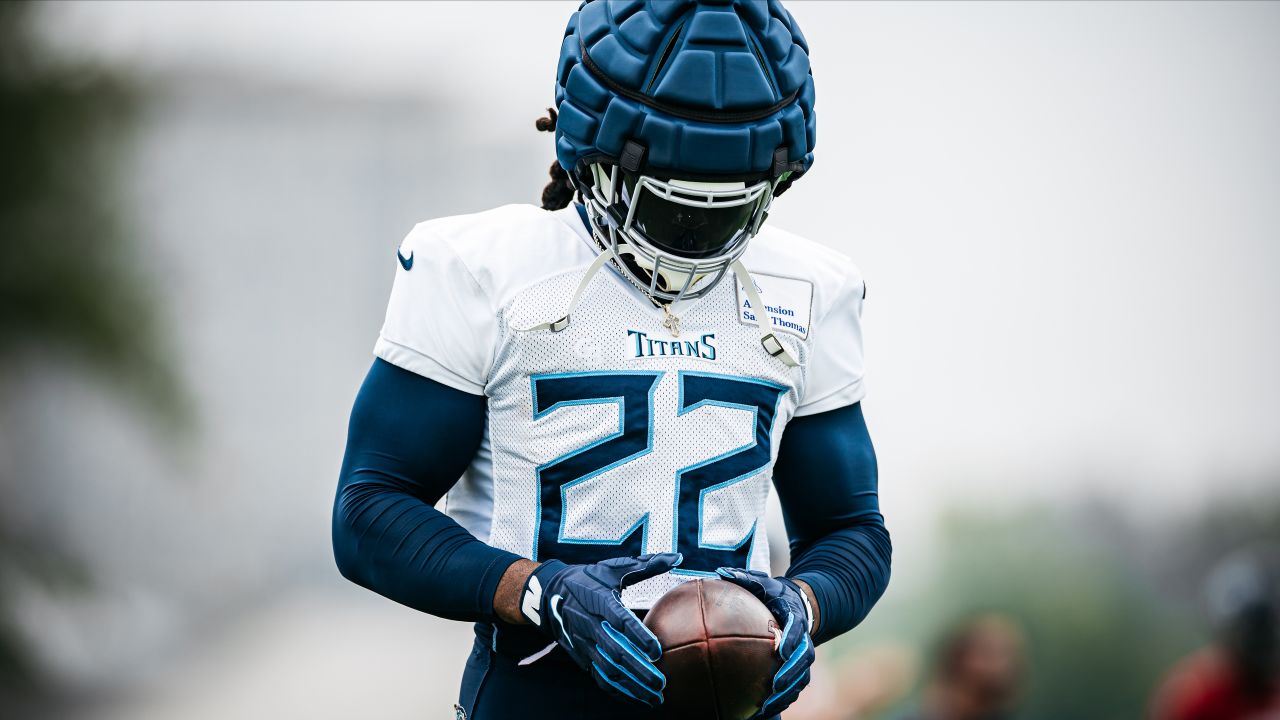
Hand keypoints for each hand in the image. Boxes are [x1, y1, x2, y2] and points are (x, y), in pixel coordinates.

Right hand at [522, 553, 681, 706]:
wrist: (549, 594)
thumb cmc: (588, 580)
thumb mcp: (613, 568)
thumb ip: (646, 565)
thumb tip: (677, 557)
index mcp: (600, 601)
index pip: (620, 621)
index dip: (638, 637)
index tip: (657, 650)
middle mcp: (591, 625)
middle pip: (615, 652)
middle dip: (638, 670)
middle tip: (661, 683)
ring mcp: (585, 644)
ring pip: (608, 670)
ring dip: (631, 687)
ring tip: (655, 697)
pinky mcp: (582, 656)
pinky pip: (600, 678)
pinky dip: (618, 691)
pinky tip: (637, 699)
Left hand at [717, 567, 815, 717]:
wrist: (802, 604)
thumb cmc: (776, 594)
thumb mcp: (764, 582)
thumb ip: (744, 578)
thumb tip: (719, 571)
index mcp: (795, 618)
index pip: (798, 630)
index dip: (793, 641)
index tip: (782, 651)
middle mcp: (804, 639)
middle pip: (803, 662)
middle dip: (791, 677)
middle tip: (776, 689)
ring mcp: (804, 656)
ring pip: (801, 680)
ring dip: (787, 695)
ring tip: (768, 708)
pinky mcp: (799, 668)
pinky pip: (794, 687)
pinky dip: (782, 700)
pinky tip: (763, 712)